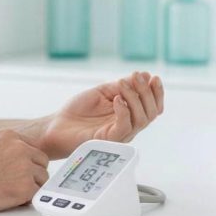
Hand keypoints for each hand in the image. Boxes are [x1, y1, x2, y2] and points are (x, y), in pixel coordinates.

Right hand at [0, 129, 49, 213]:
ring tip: (15, 191)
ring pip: (43, 178)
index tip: (24, 168)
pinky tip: (14, 198)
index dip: (29, 160)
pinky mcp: (26, 187)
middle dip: (35, 172)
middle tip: (22, 181)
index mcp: (11, 136)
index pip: (33, 147)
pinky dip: (29, 198)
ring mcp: (25, 167)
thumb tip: (15, 159)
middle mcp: (21, 148)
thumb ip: (6, 148)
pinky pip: (37, 193)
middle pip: (42, 161)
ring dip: (33, 185)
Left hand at [35, 72, 163, 158]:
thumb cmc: (79, 110)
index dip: (157, 93)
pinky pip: (124, 127)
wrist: (58, 125)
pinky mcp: (109, 140)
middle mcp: (128, 125)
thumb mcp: (103, 91)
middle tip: (137, 76)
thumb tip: (145, 75)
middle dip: (147, 92)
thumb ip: (123, 85)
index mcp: (129, 114)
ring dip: (134, 97)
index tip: (154, 77)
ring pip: (141, 119)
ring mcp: (120, 134)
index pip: (153, 107)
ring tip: (121, 83)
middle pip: (151, 113)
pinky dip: (124, 110)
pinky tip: (116, 99)